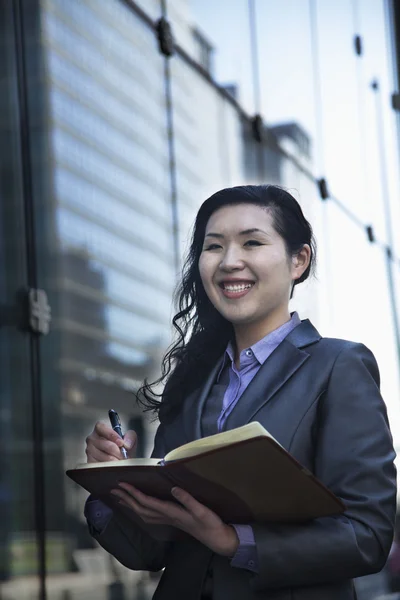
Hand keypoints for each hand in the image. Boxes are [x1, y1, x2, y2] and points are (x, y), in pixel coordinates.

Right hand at [85, 421, 136, 462]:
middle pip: (105, 444)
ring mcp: (89, 451)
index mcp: (100, 430)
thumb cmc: (122, 448)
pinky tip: (114, 466)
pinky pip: (101, 466)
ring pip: (104, 457)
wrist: (121, 461)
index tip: (121, 443)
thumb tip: (126, 444)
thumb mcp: (129, 439)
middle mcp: (92, 439)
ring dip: (116, 461)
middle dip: (118, 452)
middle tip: (124, 456)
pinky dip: (110, 467)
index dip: (111, 435)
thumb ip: (130, 437)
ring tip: (121, 461)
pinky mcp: (90, 462)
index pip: (101, 428)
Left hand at [111, 483, 238, 556]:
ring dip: (130, 504)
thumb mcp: (201, 510)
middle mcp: (166, 517)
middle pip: (140, 508)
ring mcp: (167, 520)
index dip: (134, 493)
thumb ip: (187, 499)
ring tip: (120, 497)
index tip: (123, 484)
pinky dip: (139, 510)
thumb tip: (173, 489)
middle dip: (126, 498)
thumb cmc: (209, 523)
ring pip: (143, 513)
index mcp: (171, 512)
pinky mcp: (171, 520)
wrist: (215, 538)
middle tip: (113, 489)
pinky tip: (137, 507)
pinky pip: (149, 515)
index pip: (147, 502)